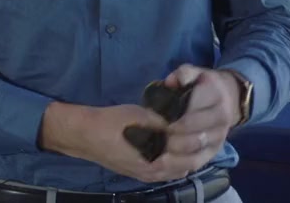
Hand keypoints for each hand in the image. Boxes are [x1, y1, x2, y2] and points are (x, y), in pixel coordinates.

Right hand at [39, 101, 198, 183]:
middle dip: (196, 151)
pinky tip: (178, 151)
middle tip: (203, 134)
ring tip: (194, 142)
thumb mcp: (137, 115)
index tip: (204, 126)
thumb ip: (161, 120)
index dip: (196, 139)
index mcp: (153, 160)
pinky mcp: (140, 173)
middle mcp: (152, 172)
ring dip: (187, 158)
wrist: (85, 134)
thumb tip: (180, 119)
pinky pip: (166, 172)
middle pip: (186, 166)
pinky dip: (176, 164)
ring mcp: (146, 175)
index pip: (185, 154)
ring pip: (177, 171)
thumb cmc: (109, 123)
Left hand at [153, 65, 242, 178]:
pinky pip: (198, 163)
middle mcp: (221, 120)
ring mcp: (219, 138)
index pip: (195, 112)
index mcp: (215, 97)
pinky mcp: (214, 151)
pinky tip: (164, 164)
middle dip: (174, 140)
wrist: (228, 98)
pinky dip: (179, 166)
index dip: (177, 121)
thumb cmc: (203, 85)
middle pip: (196, 136)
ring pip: (197, 152)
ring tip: (157, 154)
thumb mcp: (195, 73)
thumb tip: (170, 82)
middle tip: (157, 138)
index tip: (161, 123)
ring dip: (175, 155)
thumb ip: (183, 74)